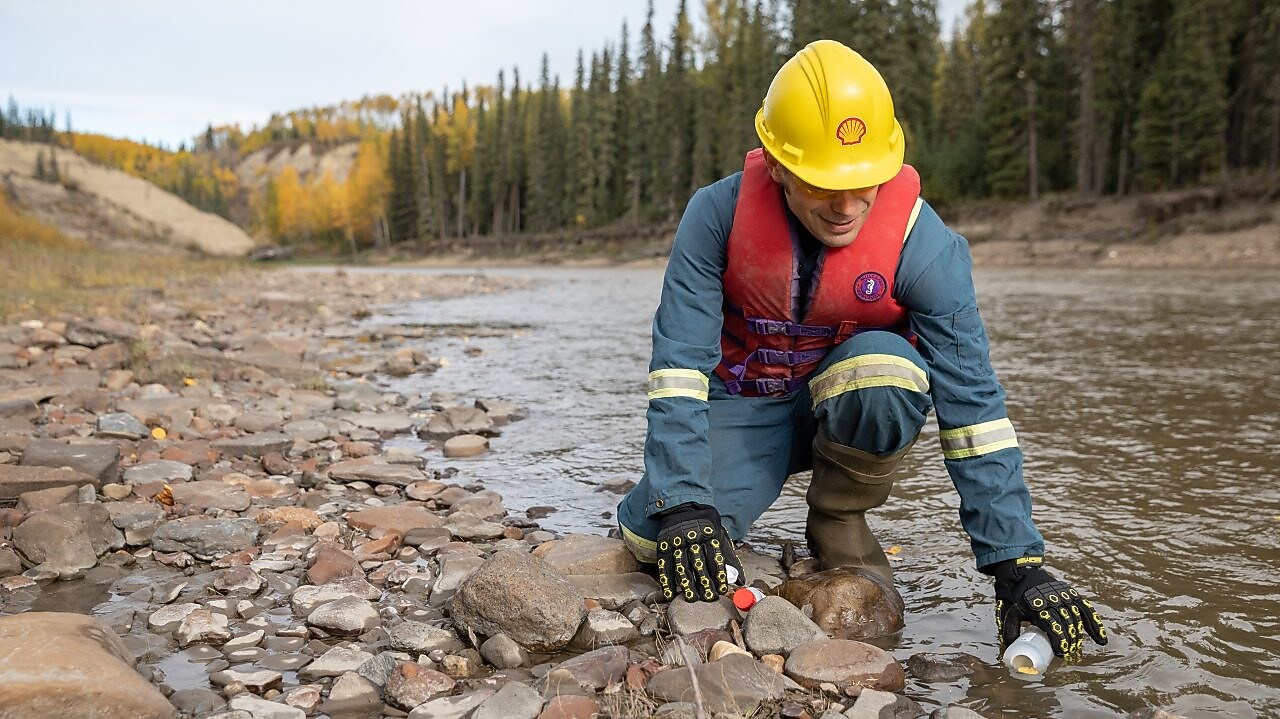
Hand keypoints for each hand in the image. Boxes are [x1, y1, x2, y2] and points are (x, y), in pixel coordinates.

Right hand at [655, 503, 741, 601]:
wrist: (683, 507)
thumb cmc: (705, 527)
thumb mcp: (719, 535)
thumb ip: (728, 557)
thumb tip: (740, 580)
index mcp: (709, 534)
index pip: (715, 557)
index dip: (719, 575)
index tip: (722, 590)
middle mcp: (692, 537)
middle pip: (699, 563)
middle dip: (704, 583)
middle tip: (709, 598)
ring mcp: (676, 541)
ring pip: (681, 565)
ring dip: (687, 584)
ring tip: (692, 598)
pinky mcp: (663, 545)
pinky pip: (664, 565)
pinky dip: (666, 580)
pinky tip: (670, 594)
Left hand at [989, 556, 1107, 656]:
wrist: (1022, 573)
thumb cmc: (1015, 596)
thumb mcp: (1009, 611)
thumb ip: (1011, 630)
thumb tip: (1011, 650)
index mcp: (1038, 605)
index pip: (1053, 626)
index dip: (1059, 641)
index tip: (1060, 652)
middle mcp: (1053, 600)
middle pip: (1066, 624)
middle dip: (1069, 641)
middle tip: (1068, 653)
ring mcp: (1064, 596)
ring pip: (1076, 619)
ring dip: (1078, 636)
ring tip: (1076, 648)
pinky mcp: (1071, 593)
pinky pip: (1086, 609)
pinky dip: (1095, 624)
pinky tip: (1100, 639)